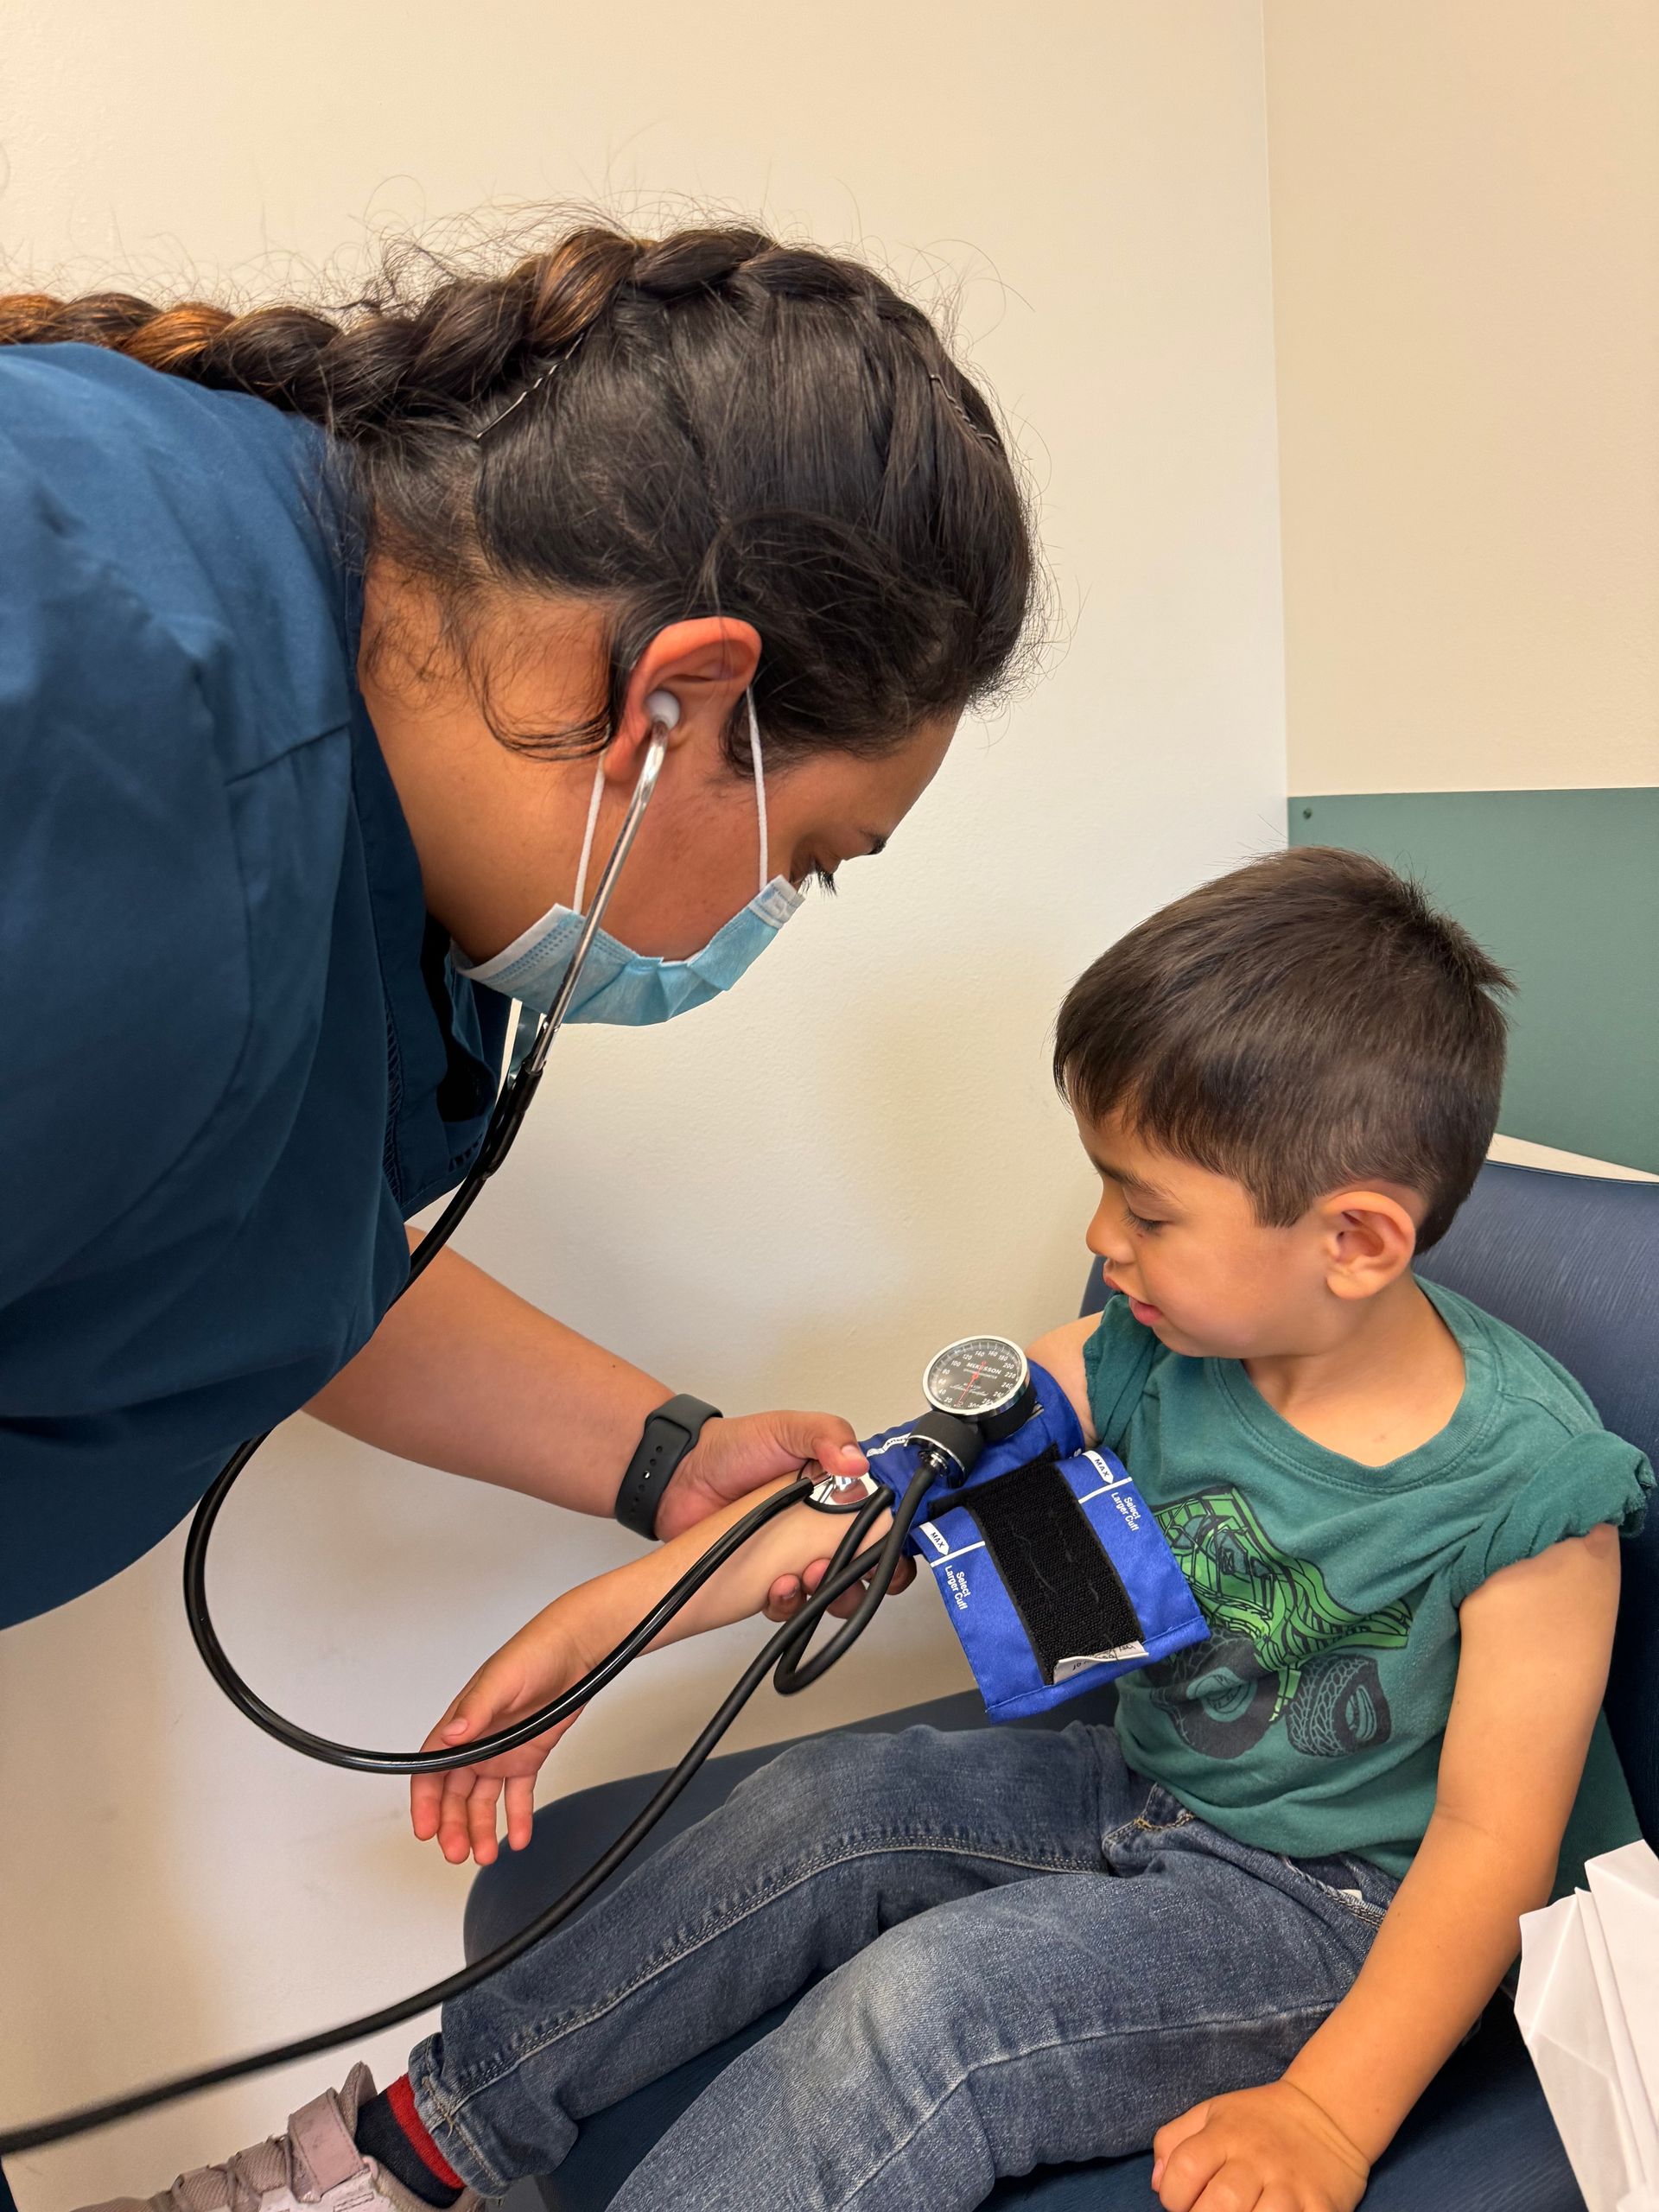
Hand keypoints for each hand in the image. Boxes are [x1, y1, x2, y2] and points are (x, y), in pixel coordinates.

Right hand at [410, 1612, 585, 1867]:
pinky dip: (517, 1817)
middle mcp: (477, 1743)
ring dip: (480, 1828)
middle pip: (454, 1795)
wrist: (576, 1651)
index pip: (432, 1770)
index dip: (425, 1803)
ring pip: (483, 1801)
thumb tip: (451, 1734)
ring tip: (485, 1854)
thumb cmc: (533, 1654)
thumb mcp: (501, 1680)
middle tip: (457, 1852)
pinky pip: (518, 1795)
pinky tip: (518, 1837)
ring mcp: (502, 1752)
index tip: (425, 1830)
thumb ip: (476, 1709)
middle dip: (452, 1825)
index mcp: (462, 1724)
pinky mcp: (528, 1756)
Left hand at [657, 1410, 914, 1622]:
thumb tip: (858, 1462)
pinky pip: (790, 1605)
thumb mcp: (786, 1429)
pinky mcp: (767, 1579)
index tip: (888, 1549)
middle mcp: (824, 1526)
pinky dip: (788, 1602)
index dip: (895, 1541)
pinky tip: (776, 1586)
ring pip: (834, 1593)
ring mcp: (797, 1555)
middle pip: (868, 1567)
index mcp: (841, 1490)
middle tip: (846, 1566)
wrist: (680, 1476)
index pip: (886, 1522)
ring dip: (829, 1593)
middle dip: (866, 1577)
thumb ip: (826, 1436)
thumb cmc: (734, 1448)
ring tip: (809, 1576)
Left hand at [1151, 2081, 1369, 2211]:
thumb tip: (1158, 2183)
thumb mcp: (1212, 2113)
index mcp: (1226, 2134)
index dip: (1173, 2196)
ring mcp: (1291, 2184)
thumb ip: (1174, 2140)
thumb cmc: (1258, 2120)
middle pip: (1222, 2202)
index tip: (1180, 2204)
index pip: (1185, 2168)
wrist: (1326, 2113)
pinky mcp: (1322, 2205)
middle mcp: (1257, 2158)